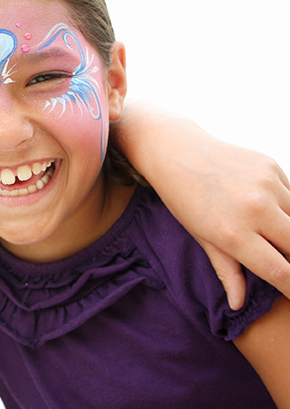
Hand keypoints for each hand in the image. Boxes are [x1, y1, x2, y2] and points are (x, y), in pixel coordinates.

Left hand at [175, 145, 289, 308]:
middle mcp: (255, 209)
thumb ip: (226, 270)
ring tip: (274, 237)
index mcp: (233, 233)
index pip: (281, 272)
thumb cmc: (183, 198)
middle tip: (283, 261)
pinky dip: (288, 209)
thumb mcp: (200, 237)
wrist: (176, 150)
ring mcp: (267, 185)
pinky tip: (271, 211)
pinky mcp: (272, 167)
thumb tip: (239, 304)